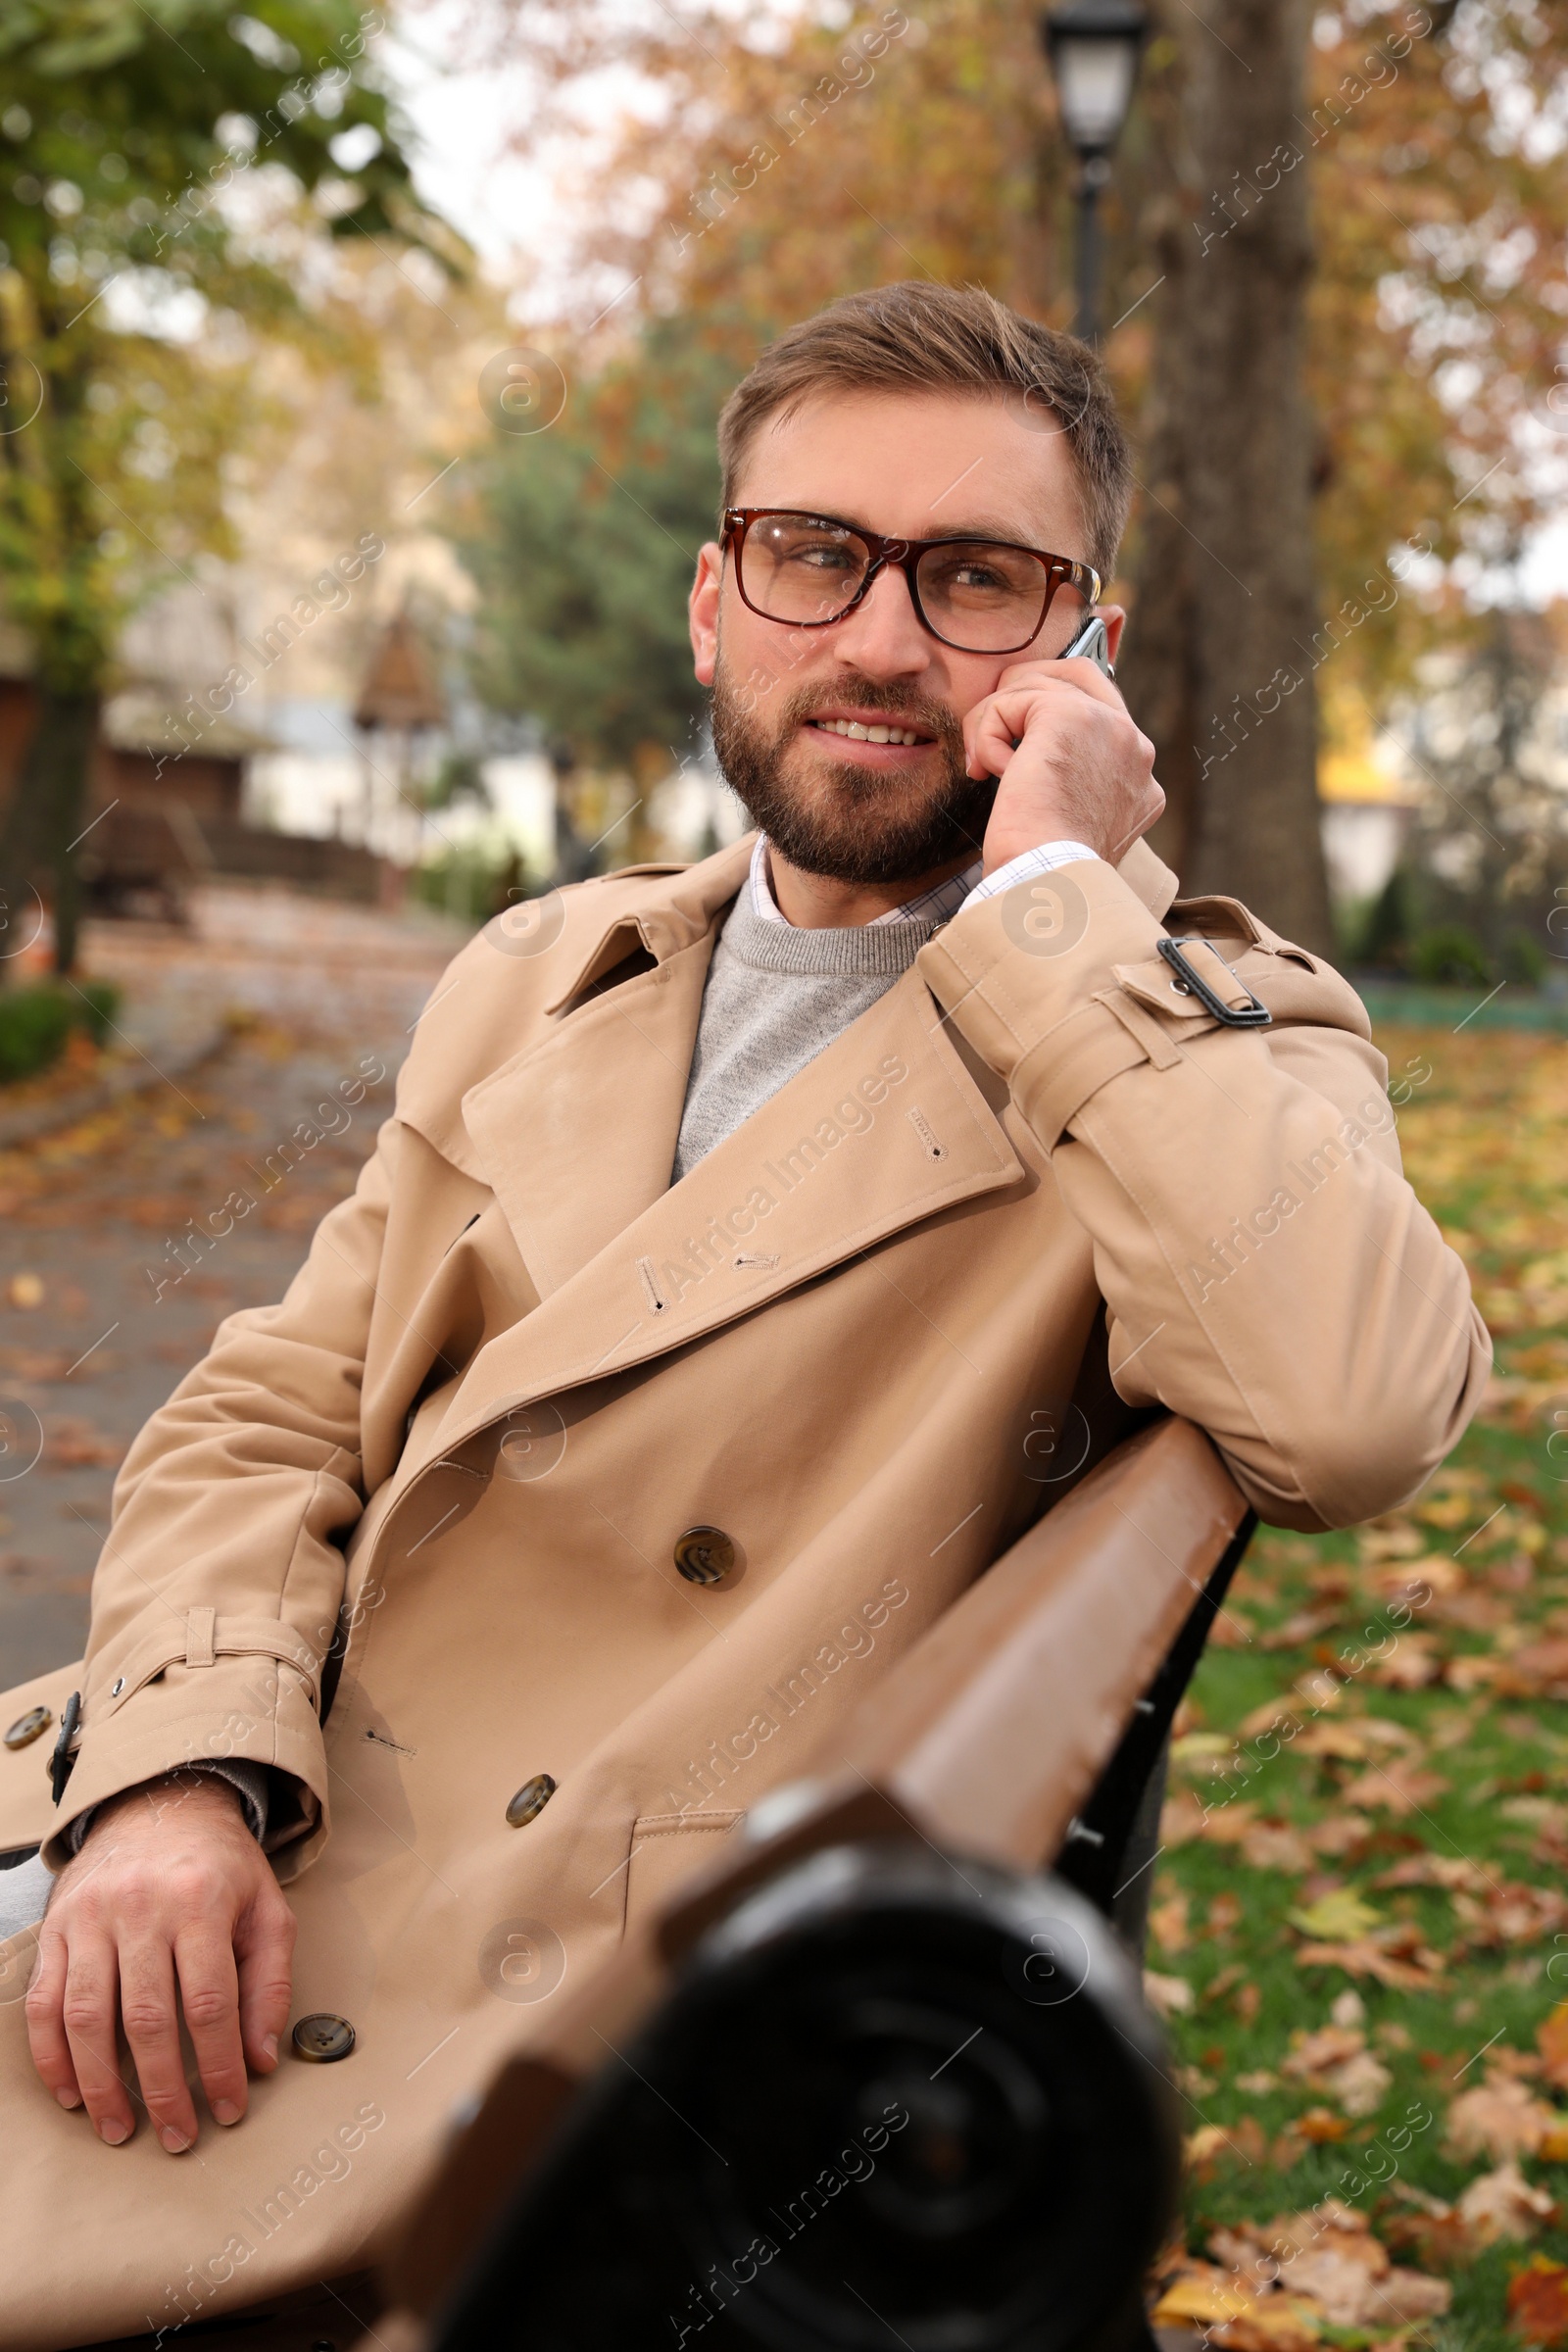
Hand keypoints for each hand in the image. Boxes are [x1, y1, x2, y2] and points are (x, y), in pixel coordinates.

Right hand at [25, 1772, 294, 2151]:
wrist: (160, 1804)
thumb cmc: (221, 1867)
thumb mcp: (267, 1909)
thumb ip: (270, 1983)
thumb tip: (261, 2060)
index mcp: (202, 1902)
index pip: (211, 2002)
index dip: (220, 2065)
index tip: (229, 2109)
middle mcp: (143, 1908)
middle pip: (147, 2018)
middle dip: (163, 2089)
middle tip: (176, 2136)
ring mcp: (92, 1918)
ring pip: (87, 2016)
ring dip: (101, 2084)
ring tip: (119, 2128)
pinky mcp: (58, 1928)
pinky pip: (44, 2001)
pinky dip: (51, 2055)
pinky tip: (71, 2092)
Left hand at [965, 654, 1165, 872]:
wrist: (1048, 881)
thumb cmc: (1045, 872)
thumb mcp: (1069, 826)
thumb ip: (1070, 784)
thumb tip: (1021, 758)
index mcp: (1140, 779)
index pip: (1102, 715)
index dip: (1052, 714)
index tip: (1017, 747)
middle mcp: (1135, 747)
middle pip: (1078, 675)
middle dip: (1025, 691)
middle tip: (991, 726)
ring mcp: (1109, 726)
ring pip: (1036, 686)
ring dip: (994, 722)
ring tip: (982, 767)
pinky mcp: (1070, 716)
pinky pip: (1011, 701)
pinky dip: (986, 734)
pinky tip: (989, 772)